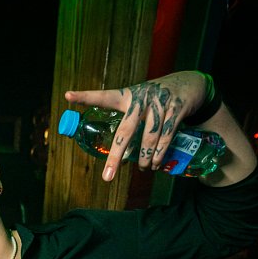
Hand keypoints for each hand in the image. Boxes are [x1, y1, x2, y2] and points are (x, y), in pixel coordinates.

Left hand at [64, 70, 208, 181]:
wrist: (189, 84)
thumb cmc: (156, 99)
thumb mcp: (138, 102)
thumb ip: (127, 121)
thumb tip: (118, 155)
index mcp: (127, 96)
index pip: (104, 97)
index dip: (86, 97)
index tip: (68, 96)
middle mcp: (141, 98)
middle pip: (125, 130)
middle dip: (116, 155)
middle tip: (108, 175)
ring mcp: (160, 103)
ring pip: (149, 136)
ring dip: (144, 157)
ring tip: (143, 169)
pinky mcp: (177, 108)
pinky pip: (167, 135)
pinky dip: (161, 152)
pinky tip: (156, 163)